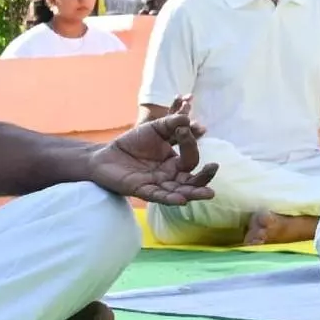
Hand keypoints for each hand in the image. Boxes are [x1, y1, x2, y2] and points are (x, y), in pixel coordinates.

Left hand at [87, 99, 216, 206]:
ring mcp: (157, 185)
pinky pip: (158, 197)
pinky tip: (182, 200)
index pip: (190, 157)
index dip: (191, 143)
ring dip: (194, 193)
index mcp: (174, 162)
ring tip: (209, 193)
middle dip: (204, 177)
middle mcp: (169, 176)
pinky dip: (170, 198)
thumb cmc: (132, 142)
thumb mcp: (154, 128)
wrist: (105, 154)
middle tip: (214, 167)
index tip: (185, 128)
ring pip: (179, 191)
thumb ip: (171, 123)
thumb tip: (188, 119)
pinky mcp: (142, 191)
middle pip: (191, 180)